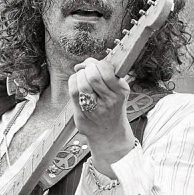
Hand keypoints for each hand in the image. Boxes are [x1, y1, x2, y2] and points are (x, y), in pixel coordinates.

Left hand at [68, 58, 134, 177]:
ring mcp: (95, 108)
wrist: (109, 131)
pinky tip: (77, 83)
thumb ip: (106, 72)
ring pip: (82, 83)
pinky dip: (73, 82)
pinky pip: (73, 90)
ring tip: (83, 77)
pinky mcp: (82, 113)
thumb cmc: (112, 106)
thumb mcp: (117, 89)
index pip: (107, 71)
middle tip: (88, 70)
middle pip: (93, 76)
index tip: (97, 65)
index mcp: (120, 91)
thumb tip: (84, 62)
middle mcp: (109, 100)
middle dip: (88, 69)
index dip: (98, 64)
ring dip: (80, 75)